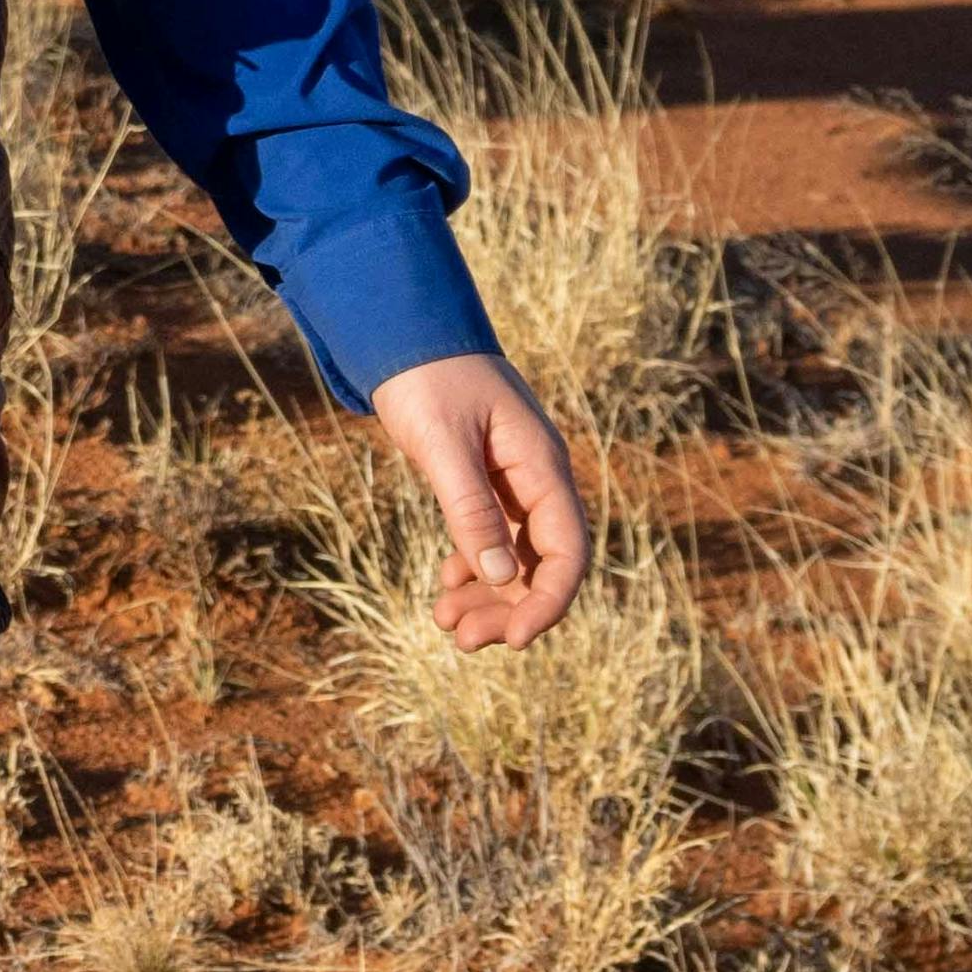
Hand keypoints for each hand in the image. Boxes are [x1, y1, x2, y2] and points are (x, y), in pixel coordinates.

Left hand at [364, 352, 592, 650]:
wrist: (404, 331)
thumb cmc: (426, 377)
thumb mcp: (444, 443)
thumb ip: (470, 507)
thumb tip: (500, 575)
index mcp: (541, 465)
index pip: (567, 549)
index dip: (550, 600)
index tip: (518, 639)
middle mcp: (535, 478)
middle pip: (543, 563)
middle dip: (510, 608)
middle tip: (464, 640)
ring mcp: (511, 482)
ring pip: (515, 557)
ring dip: (488, 596)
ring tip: (446, 623)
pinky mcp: (485, 482)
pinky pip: (491, 538)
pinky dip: (472, 567)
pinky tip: (447, 585)